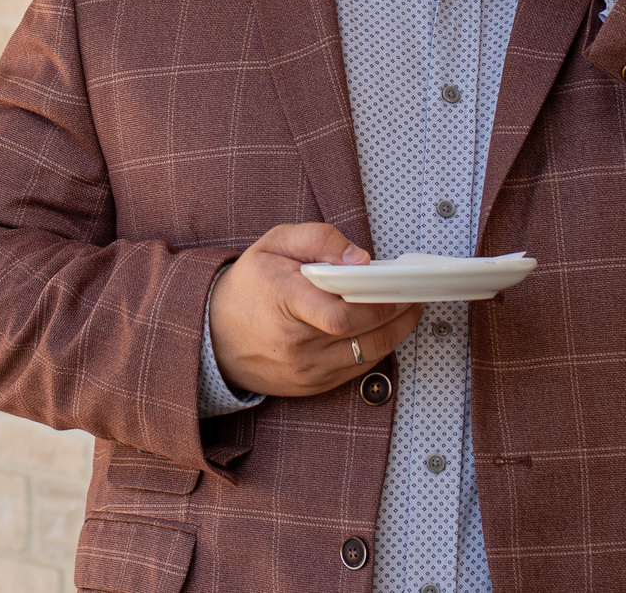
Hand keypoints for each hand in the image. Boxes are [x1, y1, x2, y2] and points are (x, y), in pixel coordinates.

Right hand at [209, 223, 422, 396]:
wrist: (214, 335)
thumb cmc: (249, 285)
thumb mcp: (275, 244)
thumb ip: (320, 239)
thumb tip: (362, 258)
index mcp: (284, 301)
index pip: (339, 313)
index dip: (374, 299)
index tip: (391, 282)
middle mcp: (295, 343)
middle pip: (362, 332)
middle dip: (394, 310)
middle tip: (410, 290)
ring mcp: (305, 370)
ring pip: (369, 354)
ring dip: (395, 331)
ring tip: (406, 307)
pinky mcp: (313, 386)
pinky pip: (359, 369)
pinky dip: (377, 347)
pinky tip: (383, 327)